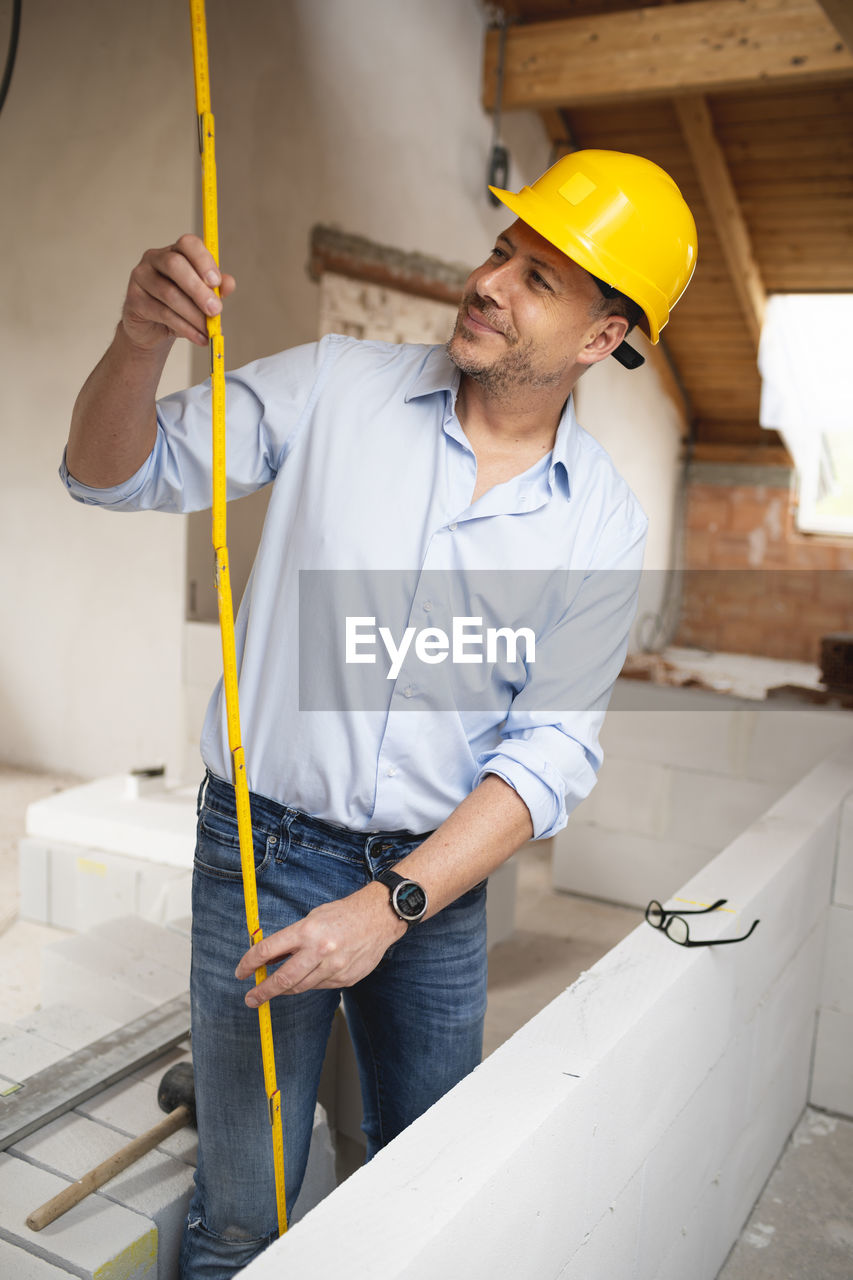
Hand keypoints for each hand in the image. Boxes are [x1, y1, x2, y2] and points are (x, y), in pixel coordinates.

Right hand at [121, 233, 235, 351]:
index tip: (216, 282)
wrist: (153, 328)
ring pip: (169, 293)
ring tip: (209, 330)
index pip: (188, 244)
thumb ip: (216, 288)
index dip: (203, 260)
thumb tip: (229, 284)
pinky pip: (162, 313)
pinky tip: (198, 337)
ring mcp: (141, 277)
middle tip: (216, 310)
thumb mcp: (202, 296)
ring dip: (193, 314)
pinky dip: (185, 328)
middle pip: (175, 265)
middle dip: (198, 290)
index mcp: (175, 251)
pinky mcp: (134, 299)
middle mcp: (155, 258)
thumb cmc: (180, 305)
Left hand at [235, 884, 406, 1004]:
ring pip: (301, 987)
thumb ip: (291, 940)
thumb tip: (268, 960)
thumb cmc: (343, 914)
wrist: (379, 917)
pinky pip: (320, 986)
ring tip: (276, 988)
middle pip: (282, 979)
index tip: (241, 972)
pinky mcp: (346, 979)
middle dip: (262, 992)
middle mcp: (320, 951)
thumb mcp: (312, 918)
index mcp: (307, 931)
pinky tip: (312, 973)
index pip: (268, 951)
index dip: (249, 963)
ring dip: (285, 989)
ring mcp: (334, 968)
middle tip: (251, 998)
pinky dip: (311, 982)